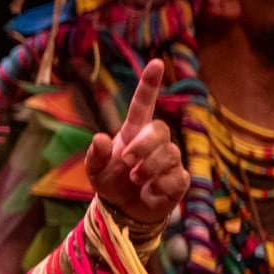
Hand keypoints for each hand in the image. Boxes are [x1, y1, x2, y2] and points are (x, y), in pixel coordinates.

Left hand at [86, 59, 186, 226]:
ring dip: (148, 168)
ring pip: (169, 153)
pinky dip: (159, 185)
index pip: (143, 104)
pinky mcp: (179, 179)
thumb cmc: (111, 183)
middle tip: (128, 161)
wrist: (123, 211)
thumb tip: (100, 138)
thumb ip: (96, 155)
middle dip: (143, 145)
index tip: (156, 62)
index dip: (149, 84)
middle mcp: (155, 142)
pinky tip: (150, 190)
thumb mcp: (95, 170)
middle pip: (160, 129)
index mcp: (133, 132)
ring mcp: (170, 159)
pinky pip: (176, 176)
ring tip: (135, 179)